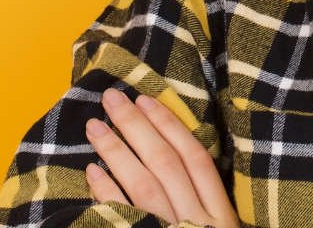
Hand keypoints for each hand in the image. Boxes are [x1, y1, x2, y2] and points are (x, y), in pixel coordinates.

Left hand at [84, 87, 238, 227]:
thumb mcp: (218, 227)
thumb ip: (202, 200)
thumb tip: (168, 153)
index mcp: (219, 211)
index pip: (195, 157)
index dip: (170, 126)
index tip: (144, 100)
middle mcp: (197, 218)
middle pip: (166, 162)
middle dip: (137, 126)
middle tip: (111, 98)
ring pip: (144, 184)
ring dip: (117, 151)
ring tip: (94, 126)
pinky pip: (124, 212)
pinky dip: (107, 190)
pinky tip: (93, 170)